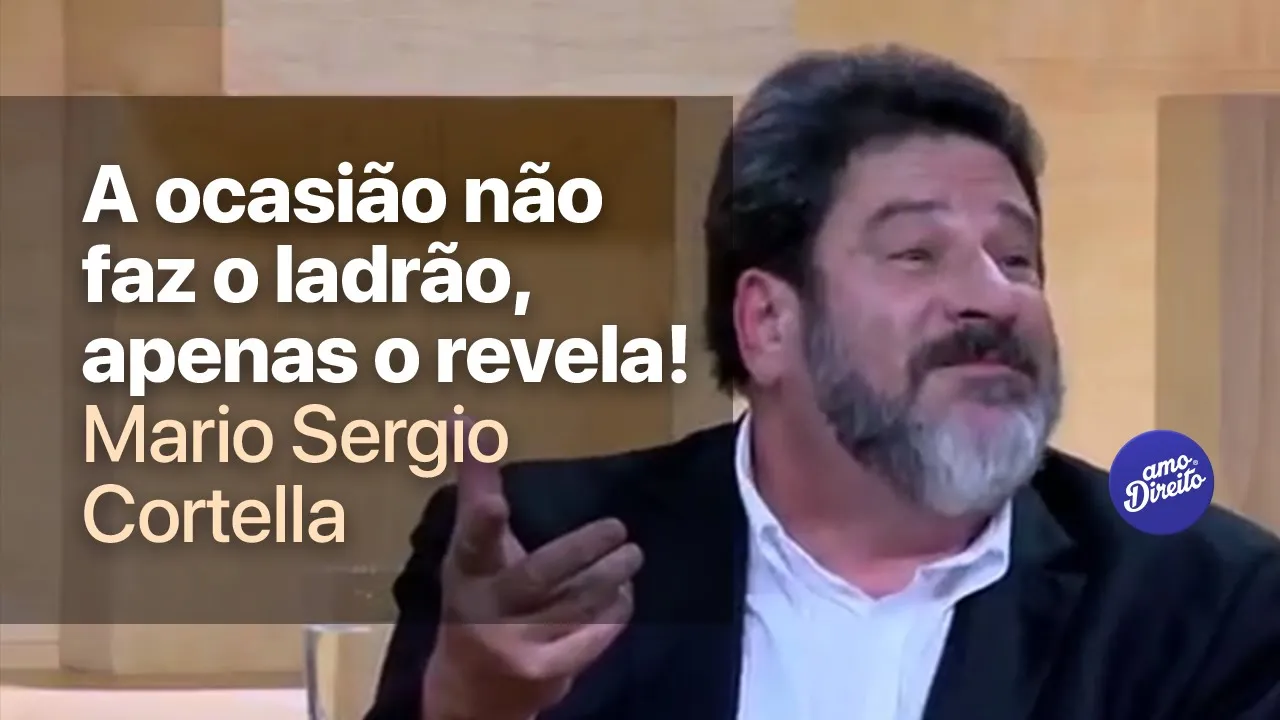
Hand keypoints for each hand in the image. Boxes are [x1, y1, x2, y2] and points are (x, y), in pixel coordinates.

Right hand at [421, 416, 642, 719]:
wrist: (471, 694)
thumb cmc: (476, 598)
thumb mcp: (469, 549)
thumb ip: (476, 486)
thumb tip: (464, 415)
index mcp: (466, 572)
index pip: (473, 542)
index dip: (482, 521)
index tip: (496, 501)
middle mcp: (487, 609)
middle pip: (539, 576)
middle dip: (581, 550)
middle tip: (618, 528)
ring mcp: (518, 645)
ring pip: (575, 603)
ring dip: (610, 577)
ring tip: (631, 554)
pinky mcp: (547, 671)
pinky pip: (592, 635)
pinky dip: (613, 612)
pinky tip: (623, 593)